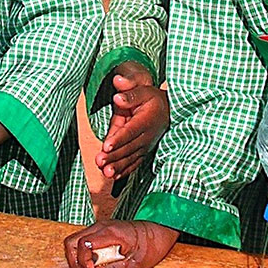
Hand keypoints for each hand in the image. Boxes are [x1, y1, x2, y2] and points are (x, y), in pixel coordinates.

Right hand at [63, 220, 178, 267]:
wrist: (161, 230)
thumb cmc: (152, 245)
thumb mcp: (136, 263)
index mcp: (110, 233)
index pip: (82, 244)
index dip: (82, 261)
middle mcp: (101, 226)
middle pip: (71, 241)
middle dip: (74, 260)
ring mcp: (100, 226)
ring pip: (75, 240)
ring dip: (77, 256)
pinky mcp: (102, 230)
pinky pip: (84, 239)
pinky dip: (83, 252)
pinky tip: (96, 263)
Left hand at [96, 62, 168, 180]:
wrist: (168, 110)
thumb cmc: (152, 99)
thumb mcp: (143, 91)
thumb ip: (130, 93)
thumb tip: (117, 97)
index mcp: (146, 119)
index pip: (131, 131)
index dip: (118, 139)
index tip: (107, 145)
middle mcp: (147, 136)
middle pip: (128, 147)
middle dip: (114, 156)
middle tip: (99, 161)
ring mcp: (146, 146)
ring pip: (130, 158)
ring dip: (117, 166)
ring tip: (105, 172)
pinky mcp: (143, 151)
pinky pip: (134, 163)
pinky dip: (124, 170)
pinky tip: (113, 176)